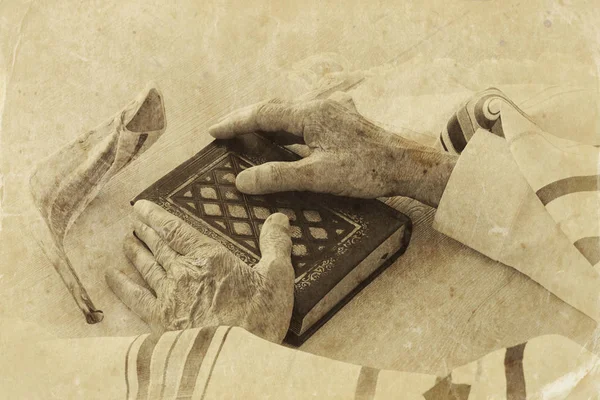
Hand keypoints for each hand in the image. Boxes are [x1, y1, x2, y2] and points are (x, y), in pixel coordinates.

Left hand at [106, 200, 294, 342]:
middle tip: (133, 221)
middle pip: (158, 246)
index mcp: (209, 257)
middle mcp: (183, 272)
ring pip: (146, 267)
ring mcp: (168, 296)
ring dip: (135, 253)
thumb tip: (279, 218)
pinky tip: (111, 276)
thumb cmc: (258, 318)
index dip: (156, 216)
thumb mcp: (277, 277)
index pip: (176, 229)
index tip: (141, 206)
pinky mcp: (160, 320)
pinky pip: (135, 298)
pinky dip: (122, 285)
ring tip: (125, 242)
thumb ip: (276, 245)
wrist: (234, 357)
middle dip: (144, 232)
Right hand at [209, 99, 456, 206]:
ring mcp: (331, 113)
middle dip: (245, 120)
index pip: (263, 114)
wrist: (405, 165)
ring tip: (244, 137)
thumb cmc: (366, 170)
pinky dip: (284, 132)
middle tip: (223, 132)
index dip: (235, 123)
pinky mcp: (339, 122)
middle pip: (273, 109)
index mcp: (311, 114)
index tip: (214, 132)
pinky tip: (280, 142)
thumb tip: (243, 180)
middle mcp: (319, 107)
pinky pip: (302, 122)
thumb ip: (278, 177)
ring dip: (265, 125)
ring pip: (288, 116)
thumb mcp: (318, 177)